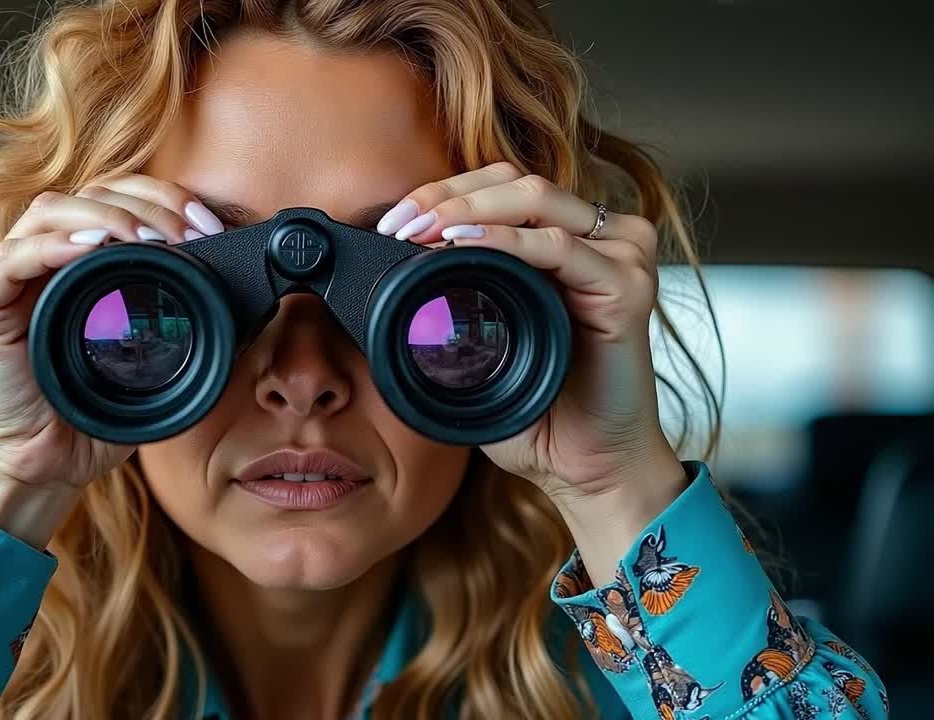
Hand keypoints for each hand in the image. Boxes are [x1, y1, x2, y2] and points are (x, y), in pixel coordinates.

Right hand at [0, 173, 225, 546]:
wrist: (43, 468)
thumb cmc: (90, 416)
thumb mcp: (152, 365)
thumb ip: (185, 330)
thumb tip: (245, 311)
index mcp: (82, 263)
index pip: (121, 200)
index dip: (164, 199)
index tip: (208, 225)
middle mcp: (44, 260)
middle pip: (89, 193)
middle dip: (145, 202)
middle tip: (187, 230)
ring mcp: (8, 280)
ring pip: (49, 212)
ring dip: (104, 216)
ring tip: (145, 237)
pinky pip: (7, 261)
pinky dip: (48, 247)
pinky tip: (86, 249)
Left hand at [378, 162, 686, 519]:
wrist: (586, 469)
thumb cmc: (539, 410)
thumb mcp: (482, 346)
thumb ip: (453, 305)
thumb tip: (388, 282)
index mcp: (565, 244)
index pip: (503, 187)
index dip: (446, 191)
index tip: (392, 220)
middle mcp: (598, 240)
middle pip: (516, 182)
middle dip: (447, 194)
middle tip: (398, 223)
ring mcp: (619, 259)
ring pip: (536, 199)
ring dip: (468, 209)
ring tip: (420, 230)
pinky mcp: (628, 288)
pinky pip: (559, 246)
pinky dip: (505, 241)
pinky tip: (462, 245)